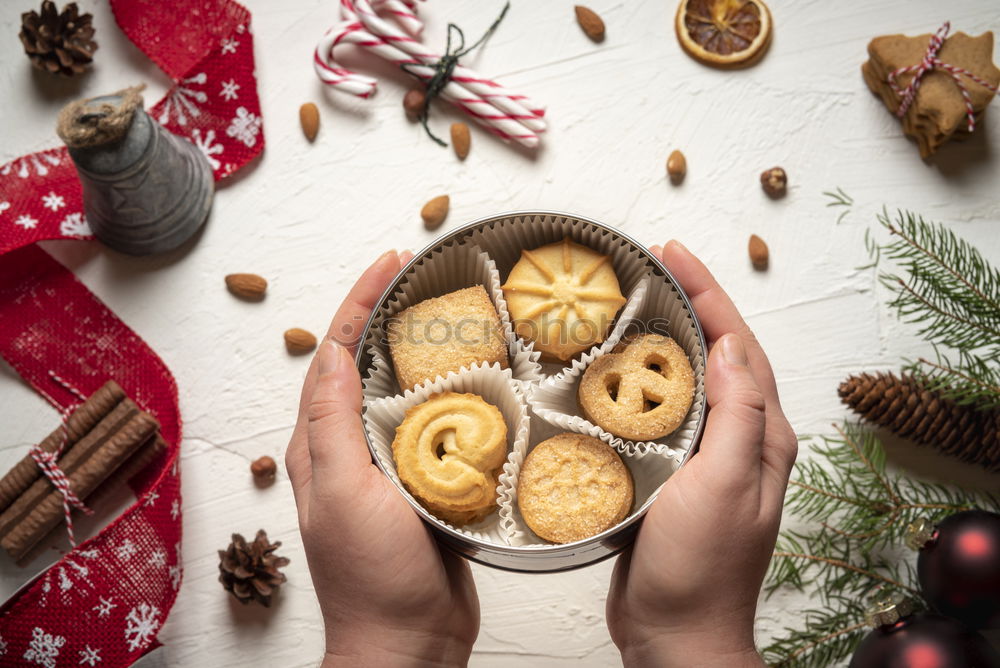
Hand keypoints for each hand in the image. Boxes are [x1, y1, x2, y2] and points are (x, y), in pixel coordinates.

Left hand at [285, 251, 478, 667]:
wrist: (410, 642)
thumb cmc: (373, 577)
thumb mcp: (342, 494)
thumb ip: (332, 425)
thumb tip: (329, 352)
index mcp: (320, 447)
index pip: (334, 356)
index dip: (358, 304)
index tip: (390, 263)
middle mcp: (349, 452)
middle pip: (366, 365)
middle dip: (388, 316)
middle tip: (423, 279)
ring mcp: (388, 468)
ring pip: (402, 393)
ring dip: (421, 351)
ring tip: (452, 317)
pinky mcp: (426, 485)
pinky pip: (436, 428)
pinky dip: (452, 397)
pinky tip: (477, 383)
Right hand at [606, 241, 796, 666]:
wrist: (674, 634)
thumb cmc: (701, 568)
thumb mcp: (726, 485)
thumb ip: (737, 416)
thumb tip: (729, 346)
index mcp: (761, 437)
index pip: (738, 345)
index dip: (709, 293)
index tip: (674, 253)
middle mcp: (739, 441)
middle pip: (716, 353)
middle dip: (689, 303)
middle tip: (650, 265)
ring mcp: (704, 458)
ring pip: (686, 379)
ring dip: (663, 336)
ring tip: (630, 303)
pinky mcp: (670, 474)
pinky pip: (659, 413)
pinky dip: (638, 381)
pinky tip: (612, 372)